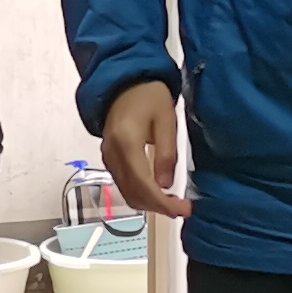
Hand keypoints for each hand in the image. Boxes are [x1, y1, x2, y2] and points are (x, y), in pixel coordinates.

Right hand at [102, 80, 190, 218]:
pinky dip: (140, 193)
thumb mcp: (166, 120)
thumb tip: (166, 185)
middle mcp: (112, 154)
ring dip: (149, 203)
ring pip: (126, 192)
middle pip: (132, 194)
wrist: (123, 82)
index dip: (163, 203)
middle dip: (157, 207)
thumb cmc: (149, 96)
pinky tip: (157, 192)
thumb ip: (166, 153)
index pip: (143, 185)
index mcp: (126, 143)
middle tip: (182, 209)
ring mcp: (107, 157)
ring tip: (173, 203)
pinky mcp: (108, 158)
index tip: (184, 210)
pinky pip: (123, 183)